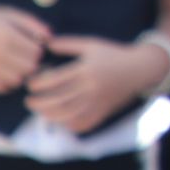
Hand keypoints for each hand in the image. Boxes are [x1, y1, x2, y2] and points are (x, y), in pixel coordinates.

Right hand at [0, 6, 48, 93]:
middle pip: (29, 67)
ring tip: (17, 63)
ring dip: (22, 73)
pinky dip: (9, 83)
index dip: (37, 48)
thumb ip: (31, 23)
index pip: (36, 51)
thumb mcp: (8, 14)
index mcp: (6, 36)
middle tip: (26, 54)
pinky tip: (7, 72)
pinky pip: (3, 87)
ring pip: (18, 79)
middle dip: (32, 61)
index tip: (32, 44)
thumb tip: (49, 36)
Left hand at [26, 36, 160, 133]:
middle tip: (29, 101)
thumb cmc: (114, 54)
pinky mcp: (104, 111)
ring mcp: (98, 101)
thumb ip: (69, 44)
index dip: (38, 83)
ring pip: (67, 115)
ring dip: (49, 115)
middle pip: (58, 100)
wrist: (141, 68)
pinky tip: (61, 119)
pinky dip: (68, 124)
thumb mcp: (92, 44)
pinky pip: (83, 124)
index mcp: (86, 69)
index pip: (55, 80)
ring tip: (41, 111)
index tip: (31, 84)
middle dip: (38, 103)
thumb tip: (46, 45)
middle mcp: (91, 87)